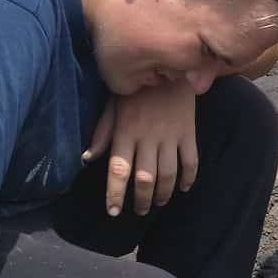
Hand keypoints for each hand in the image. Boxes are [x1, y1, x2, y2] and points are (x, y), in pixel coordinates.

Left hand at [84, 84, 198, 215]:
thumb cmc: (136, 87)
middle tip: (140, 211)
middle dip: (142, 200)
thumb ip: (102, 133)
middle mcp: (148, 137)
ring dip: (163, 193)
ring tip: (158, 202)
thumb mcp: (113, 105)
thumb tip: (87, 158)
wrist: (169, 65)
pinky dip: (189, 178)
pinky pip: (191, 161)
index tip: (114, 211)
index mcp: (126, 132)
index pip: (119, 170)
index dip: (115, 193)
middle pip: (145, 178)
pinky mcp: (188, 132)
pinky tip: (184, 188)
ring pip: (168, 174)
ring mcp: (170, 136)